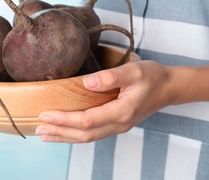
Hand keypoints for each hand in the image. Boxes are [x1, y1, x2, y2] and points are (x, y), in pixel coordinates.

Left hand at [35, 60, 172, 142]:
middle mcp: (119, 123)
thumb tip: (87, 83)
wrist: (169, 87)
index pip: (87, 120)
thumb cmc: (153, 76)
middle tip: (38, 128)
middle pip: (84, 134)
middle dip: (60, 132)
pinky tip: (65, 131)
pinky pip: (93, 133)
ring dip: (65, 136)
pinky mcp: (117, 123)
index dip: (65, 119)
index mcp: (122, 111)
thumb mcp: (134, 71)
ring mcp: (118, 126)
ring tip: (45, 135)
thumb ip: (111, 77)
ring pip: (88, 137)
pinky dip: (75, 134)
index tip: (45, 114)